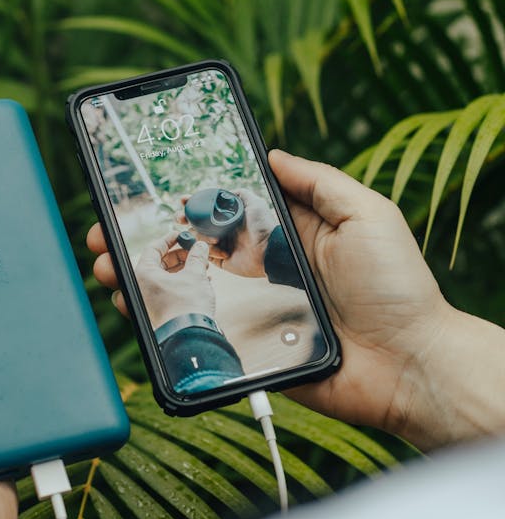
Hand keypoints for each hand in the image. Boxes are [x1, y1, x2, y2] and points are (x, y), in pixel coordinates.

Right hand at [89, 153, 504, 449]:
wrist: (412, 366)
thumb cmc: (397, 288)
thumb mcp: (367, 214)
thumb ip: (319, 182)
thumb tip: (273, 153)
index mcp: (288, 236)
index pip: (224, 211)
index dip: (183, 201)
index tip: (145, 191)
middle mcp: (264, 272)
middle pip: (192, 251)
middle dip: (145, 239)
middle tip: (107, 231)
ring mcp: (253, 313)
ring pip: (186, 292)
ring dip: (140, 278)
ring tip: (107, 266)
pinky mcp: (249, 353)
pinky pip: (199, 338)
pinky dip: (163, 326)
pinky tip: (135, 308)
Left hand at [134, 231, 214, 328]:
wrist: (189, 338)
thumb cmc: (188, 306)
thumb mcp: (195, 275)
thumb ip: (197, 256)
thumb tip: (200, 245)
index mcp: (142, 273)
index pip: (154, 248)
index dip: (170, 239)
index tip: (182, 236)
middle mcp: (139, 287)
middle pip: (158, 263)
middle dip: (180, 257)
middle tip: (195, 253)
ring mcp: (146, 301)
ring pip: (163, 278)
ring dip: (183, 271)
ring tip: (201, 268)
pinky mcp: (155, 312)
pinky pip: (165, 292)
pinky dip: (180, 285)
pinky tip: (199, 283)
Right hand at [177, 188, 276, 276]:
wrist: (269, 251)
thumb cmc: (262, 227)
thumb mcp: (254, 203)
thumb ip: (240, 194)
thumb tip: (226, 191)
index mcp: (225, 217)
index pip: (204, 208)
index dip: (192, 203)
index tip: (183, 200)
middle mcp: (220, 229)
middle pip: (194, 222)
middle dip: (184, 218)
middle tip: (180, 218)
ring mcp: (218, 244)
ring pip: (197, 238)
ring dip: (201, 237)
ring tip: (216, 239)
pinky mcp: (218, 259)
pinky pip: (205, 254)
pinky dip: (211, 251)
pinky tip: (223, 251)